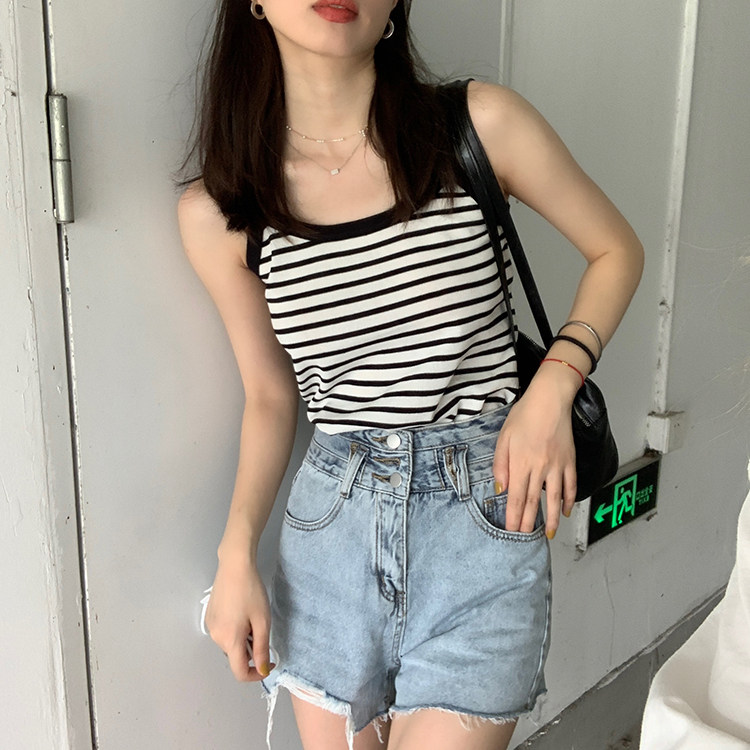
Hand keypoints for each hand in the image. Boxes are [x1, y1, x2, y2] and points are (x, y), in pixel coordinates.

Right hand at [204, 557, 274, 681]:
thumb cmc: (251, 591)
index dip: (256, 674)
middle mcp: (216, 637)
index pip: (240, 672)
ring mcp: (210, 627)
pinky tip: (241, 611)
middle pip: (235, 656)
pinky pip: (224, 633)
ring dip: (243, 639)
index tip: (269, 662)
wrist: (235, 566)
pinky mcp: (209, 617)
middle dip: (250, 650)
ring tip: (251, 616)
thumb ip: (261, 648)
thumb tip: (263, 670)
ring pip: (230, 644)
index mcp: (230, 640)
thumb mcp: (262, 621)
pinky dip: (234, 630)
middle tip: (261, 627)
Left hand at [493, 370, 577, 535]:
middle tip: (526, 538)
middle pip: (533, 501)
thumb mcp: (504, 438)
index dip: (514, 517)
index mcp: (521, 463)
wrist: (549, 400)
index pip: (516, 497)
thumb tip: (501, 489)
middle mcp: (540, 467)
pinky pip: (570, 485)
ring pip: (554, 498)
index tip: (511, 531)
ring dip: (552, 518)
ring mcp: (557, 465)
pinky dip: (568, 500)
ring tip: (550, 533)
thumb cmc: (524, 415)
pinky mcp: (569, 460)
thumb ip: (501, 465)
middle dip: (529, 522)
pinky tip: (565, 511)